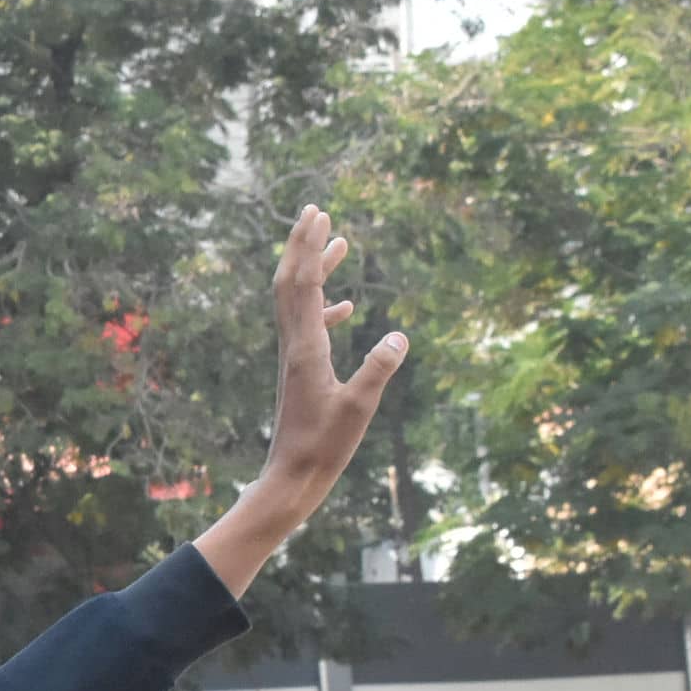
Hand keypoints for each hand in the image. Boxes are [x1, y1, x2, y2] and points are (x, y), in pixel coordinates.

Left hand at [196, 206, 407, 594]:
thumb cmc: (322, 448)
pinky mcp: (302, 372)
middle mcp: (294, 347)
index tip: (318, 216)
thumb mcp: (359, 408)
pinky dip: (325, 308)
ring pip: (299, 303)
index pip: (302, 285)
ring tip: (339, 244)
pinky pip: (310, 327)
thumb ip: (378, 371)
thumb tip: (400, 335)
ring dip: (315, 271)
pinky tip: (347, 306)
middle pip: (291, 283)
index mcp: (305, 349)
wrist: (290, 477)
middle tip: (316, 212)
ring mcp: (296, 359)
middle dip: (303, 246)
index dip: (309, 248)